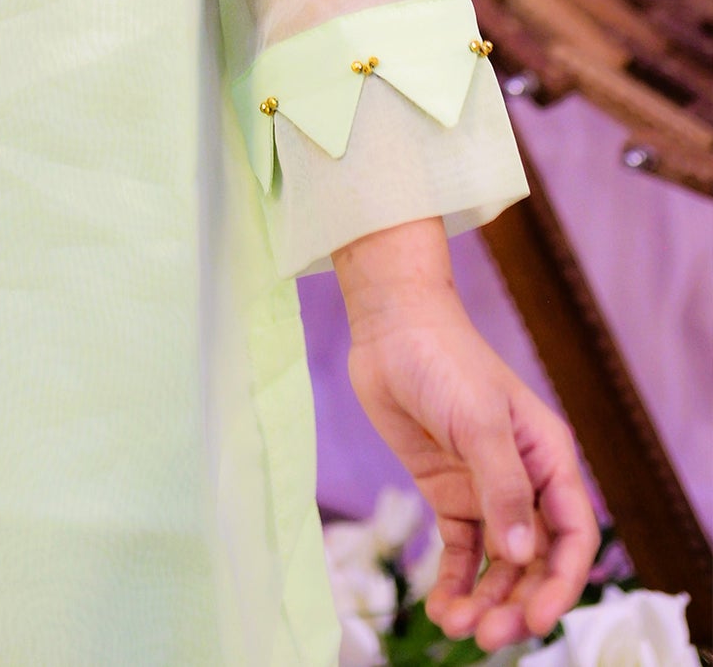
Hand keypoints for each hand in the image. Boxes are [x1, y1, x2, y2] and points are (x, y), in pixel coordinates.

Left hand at [334, 218, 598, 652]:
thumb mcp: (480, 421)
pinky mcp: (447, 492)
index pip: (573, 535)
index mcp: (549, 459)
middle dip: (517, 602)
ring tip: (459, 627)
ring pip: (498, 563)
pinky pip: (460, 549)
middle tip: (489, 636)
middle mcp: (524, 480)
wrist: (392, 329)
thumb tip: (522, 554)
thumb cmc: (446, 360)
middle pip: (535, 560)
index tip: (536, 618)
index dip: (561, 583)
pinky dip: (455, 580)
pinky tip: (442, 606)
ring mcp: (484, 489)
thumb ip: (502, 488)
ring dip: (485, 598)